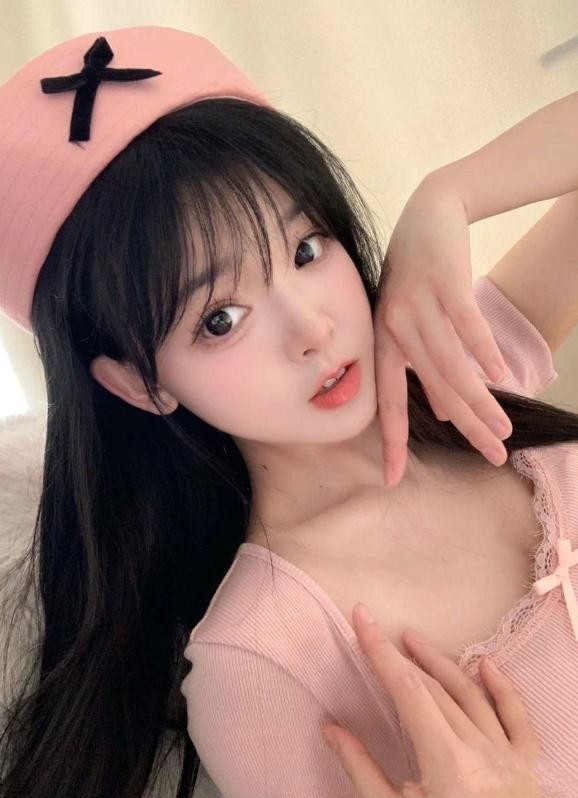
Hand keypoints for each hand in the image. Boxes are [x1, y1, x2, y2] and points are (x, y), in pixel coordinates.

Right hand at [322, 603, 543, 797]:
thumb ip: (362, 771)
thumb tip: (330, 728)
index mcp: (446, 760)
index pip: (408, 690)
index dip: (381, 651)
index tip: (362, 618)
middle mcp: (481, 748)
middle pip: (435, 690)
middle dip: (402, 657)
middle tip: (377, 631)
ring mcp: (509, 757)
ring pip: (472, 696)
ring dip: (441, 664)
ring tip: (415, 640)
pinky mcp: (527, 768)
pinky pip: (519, 719)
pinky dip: (503, 689)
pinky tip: (487, 665)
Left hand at [373, 175, 512, 487]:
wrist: (428, 214)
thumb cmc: (417, 277)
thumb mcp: (412, 324)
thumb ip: (424, 368)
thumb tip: (438, 412)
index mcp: (384, 343)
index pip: (386, 402)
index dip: (391, 441)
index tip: (392, 479)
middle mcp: (395, 328)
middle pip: (433, 389)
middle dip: (464, 426)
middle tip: (492, 455)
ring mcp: (418, 305)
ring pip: (452, 365)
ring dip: (481, 400)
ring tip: (504, 428)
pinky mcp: (444, 283)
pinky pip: (466, 326)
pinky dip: (485, 352)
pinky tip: (501, 377)